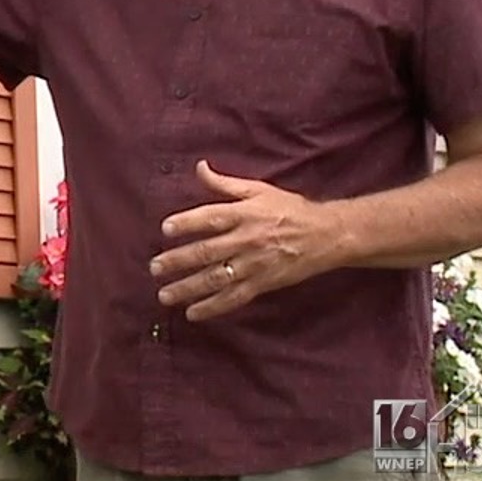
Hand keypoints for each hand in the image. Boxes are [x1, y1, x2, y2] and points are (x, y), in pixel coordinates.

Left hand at [148, 161, 340, 321]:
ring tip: (164, 294)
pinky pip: (234, 298)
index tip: (165, 229)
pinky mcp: (263, 284)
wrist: (327, 235)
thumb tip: (199, 167)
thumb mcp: (259, 190)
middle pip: (207, 252)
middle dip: (177, 261)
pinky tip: (192, 313)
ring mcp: (254, 264)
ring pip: (216, 278)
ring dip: (187, 288)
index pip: (210, 217)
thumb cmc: (290, 209)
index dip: (187, 223)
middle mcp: (246, 239)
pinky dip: (212, 307)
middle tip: (154, 267)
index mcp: (245, 213)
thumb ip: (225, 183)